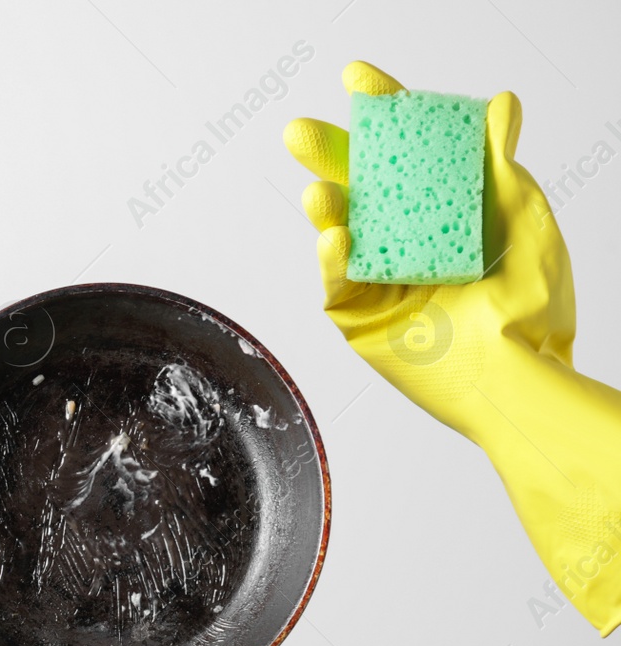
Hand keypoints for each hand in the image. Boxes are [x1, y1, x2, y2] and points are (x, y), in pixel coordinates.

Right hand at [285, 61, 620, 635]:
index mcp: (444, 209)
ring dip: (325, 207)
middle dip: (327, 156)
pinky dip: (333, 260)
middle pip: (358, 185)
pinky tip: (336, 239)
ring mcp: (381, 278)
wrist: (519, 374)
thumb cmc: (533, 308)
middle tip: (302, 131)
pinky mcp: (363, 319)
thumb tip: (500, 105)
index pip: (406, 151)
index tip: (359, 81)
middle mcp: (407, 239)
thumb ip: (500, 165)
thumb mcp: (524, 220)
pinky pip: (338, 283)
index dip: (382, 113)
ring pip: (339, 231)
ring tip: (319, 191)